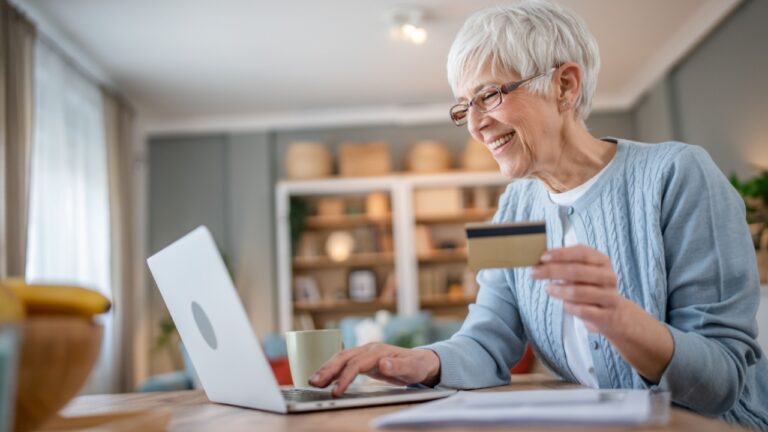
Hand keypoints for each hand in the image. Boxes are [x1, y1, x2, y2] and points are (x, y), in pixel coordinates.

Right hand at [308, 343, 440, 396]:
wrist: (421, 361)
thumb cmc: (417, 365)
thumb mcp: (413, 368)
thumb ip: (399, 366)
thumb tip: (383, 363)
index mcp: (378, 351)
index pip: (356, 364)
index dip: (344, 377)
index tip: (336, 391)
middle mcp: (369, 349)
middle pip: (344, 357)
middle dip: (328, 369)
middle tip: (314, 383)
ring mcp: (365, 353)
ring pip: (341, 358)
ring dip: (326, 368)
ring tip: (313, 381)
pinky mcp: (363, 359)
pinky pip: (344, 363)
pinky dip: (332, 369)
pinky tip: (324, 378)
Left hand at [532, 245, 625, 334]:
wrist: (616, 314)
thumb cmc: (593, 289)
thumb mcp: (585, 272)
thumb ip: (567, 264)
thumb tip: (541, 260)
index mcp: (602, 261)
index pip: (581, 252)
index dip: (560, 254)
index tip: (542, 257)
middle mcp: (608, 277)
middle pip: (576, 271)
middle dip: (551, 271)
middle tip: (534, 273)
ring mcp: (609, 296)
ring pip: (578, 292)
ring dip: (558, 290)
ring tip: (547, 289)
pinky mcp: (606, 315)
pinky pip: (582, 310)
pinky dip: (569, 307)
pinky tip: (564, 304)